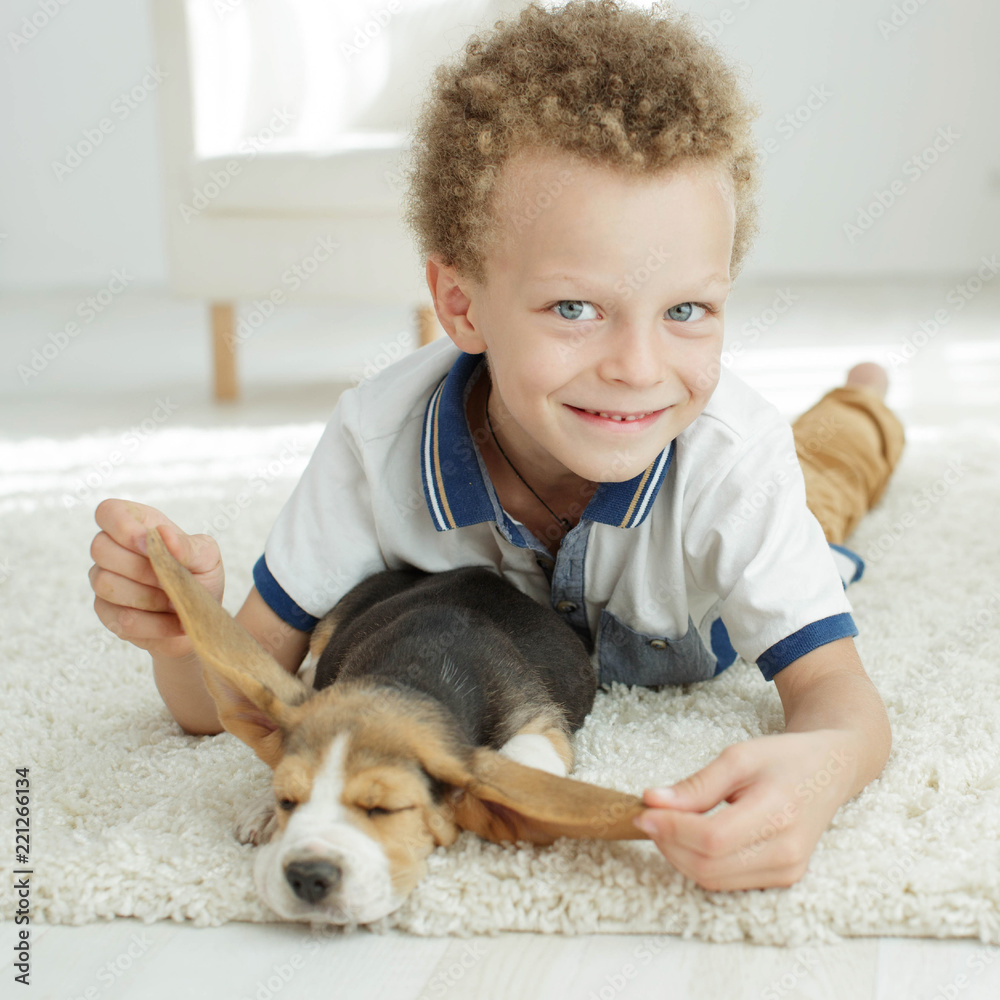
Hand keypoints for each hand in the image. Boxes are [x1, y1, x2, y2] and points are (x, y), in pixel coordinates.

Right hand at [89, 499, 224, 659]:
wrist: (200, 617)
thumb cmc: (201, 577)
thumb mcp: (207, 557)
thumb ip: (188, 545)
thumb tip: (163, 533)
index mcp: (138, 525)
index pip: (108, 512)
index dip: (123, 528)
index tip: (148, 542)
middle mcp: (112, 549)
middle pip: (101, 549)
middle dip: (143, 568)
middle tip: (173, 578)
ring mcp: (103, 581)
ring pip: (107, 584)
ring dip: (151, 598)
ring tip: (176, 600)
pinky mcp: (106, 613)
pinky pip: (120, 618)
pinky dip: (154, 624)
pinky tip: (173, 622)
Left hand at [633, 730, 858, 890]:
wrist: (829, 772)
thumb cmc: (783, 758)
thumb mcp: (739, 757)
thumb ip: (696, 784)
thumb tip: (653, 801)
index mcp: (778, 814)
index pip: (712, 838)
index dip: (672, 828)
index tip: (643, 810)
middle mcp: (786, 852)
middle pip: (708, 865)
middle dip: (669, 843)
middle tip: (649, 816)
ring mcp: (787, 871)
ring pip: (713, 880)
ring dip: (679, 856)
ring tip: (666, 825)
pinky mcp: (782, 879)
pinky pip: (727, 882)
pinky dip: (699, 863)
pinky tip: (689, 838)